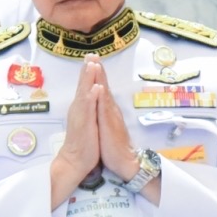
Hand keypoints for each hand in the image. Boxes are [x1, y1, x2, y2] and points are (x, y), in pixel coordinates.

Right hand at [49, 62, 104, 206]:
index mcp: (80, 107)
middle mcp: (79, 109)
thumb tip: (90, 96)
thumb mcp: (86, 120)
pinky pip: (88, 109)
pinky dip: (91, 98)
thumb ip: (87, 107)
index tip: (91, 57)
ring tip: (91, 65)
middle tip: (90, 54)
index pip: (84, 86)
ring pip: (84, 93)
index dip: (87, 72)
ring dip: (88, 79)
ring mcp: (81, 116)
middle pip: (83, 85)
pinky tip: (95, 89)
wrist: (76, 160)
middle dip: (87, 69)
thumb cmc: (83, 141)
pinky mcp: (85, 125)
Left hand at [92, 67, 139, 182]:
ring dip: (100, 78)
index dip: (97, 75)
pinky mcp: (109, 125)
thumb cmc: (115, 146)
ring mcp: (111, 116)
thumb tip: (102, 105)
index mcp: (108, 110)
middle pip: (104, 86)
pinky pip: (104, 109)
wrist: (125, 162)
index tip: (91, 60)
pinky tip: (98, 87)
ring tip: (95, 64)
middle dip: (98, 70)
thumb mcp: (107, 126)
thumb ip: (105, 114)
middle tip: (94, 54)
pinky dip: (101, 97)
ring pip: (104, 94)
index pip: (102, 89)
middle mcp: (110, 110)